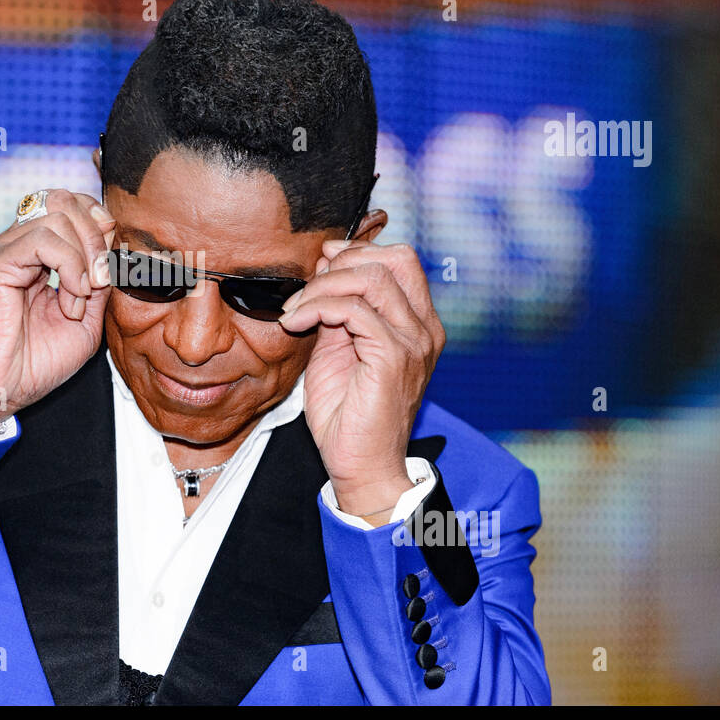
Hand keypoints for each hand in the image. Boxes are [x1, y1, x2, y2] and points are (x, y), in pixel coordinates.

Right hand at [0, 189, 115, 419]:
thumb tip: (114, 254)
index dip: (96, 221)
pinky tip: (72, 295)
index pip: (68, 206)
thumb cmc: (33, 364)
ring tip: (79, 298)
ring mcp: (3, 251)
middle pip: (64, 200)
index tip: (109, 261)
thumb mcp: (84, 323)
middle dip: (95, 236)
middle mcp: (16, 246)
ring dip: (84, 258)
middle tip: (100, 281)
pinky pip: (42, 239)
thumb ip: (98, 285)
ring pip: (57, 216)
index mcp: (35, 256)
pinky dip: (70, 265)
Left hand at [277, 240, 444, 515]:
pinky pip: (353, 310)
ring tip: (295, 309)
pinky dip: (317, 307)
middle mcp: (424, 328)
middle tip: (309, 283)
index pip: (401, 260)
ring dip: (322, 286)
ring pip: (372, 278)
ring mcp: (413, 342)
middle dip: (345, 260)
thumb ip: (338, 309)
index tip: (320, 264)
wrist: (361, 466)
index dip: (357, 252)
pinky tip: (295, 323)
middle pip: (397, 258)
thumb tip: (325, 266)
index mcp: (417, 323)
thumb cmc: (349, 415)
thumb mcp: (339, 349)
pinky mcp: (393, 357)